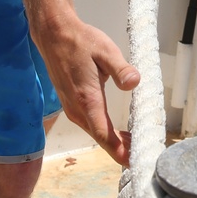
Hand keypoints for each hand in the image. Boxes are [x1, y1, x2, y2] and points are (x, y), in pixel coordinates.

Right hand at [42, 16, 138, 166]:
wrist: (54, 35)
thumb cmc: (81, 42)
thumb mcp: (106, 51)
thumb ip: (121, 69)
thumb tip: (135, 82)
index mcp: (87, 98)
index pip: (103, 133)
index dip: (119, 150)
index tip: (133, 162)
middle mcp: (76, 108)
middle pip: (100, 138)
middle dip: (121, 150)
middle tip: (143, 156)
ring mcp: (72, 108)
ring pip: (95, 133)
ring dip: (114, 142)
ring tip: (135, 146)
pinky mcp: (71, 105)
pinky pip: (90, 125)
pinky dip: (105, 133)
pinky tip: (119, 133)